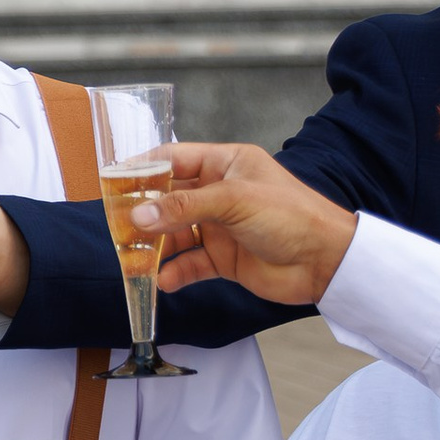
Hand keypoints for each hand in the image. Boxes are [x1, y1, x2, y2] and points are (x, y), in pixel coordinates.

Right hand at [136, 145, 357, 302]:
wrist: (327, 262)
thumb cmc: (289, 216)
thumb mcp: (234, 201)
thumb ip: (183, 208)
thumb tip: (138, 217)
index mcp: (226, 164)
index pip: (174, 159)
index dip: (143, 168)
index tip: (113, 181)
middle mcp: (219, 193)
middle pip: (168, 199)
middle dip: (143, 213)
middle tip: (116, 226)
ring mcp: (220, 227)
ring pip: (174, 234)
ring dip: (154, 247)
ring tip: (133, 260)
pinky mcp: (223, 258)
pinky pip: (189, 263)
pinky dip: (175, 272)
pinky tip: (163, 280)